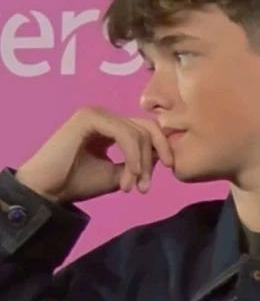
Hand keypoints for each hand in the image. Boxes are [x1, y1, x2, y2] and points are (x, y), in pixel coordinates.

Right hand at [15, 106, 172, 203]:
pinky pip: (124, 134)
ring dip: (141, 163)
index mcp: (113, 125)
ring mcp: (98, 113)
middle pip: (147, 128)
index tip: (168, 170)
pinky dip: (132, 155)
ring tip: (133, 186)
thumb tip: (163, 154)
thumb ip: (139, 162)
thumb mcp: (118, 174)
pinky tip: (129, 175)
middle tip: (145, 186)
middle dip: (154, 157)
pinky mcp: (90, 117)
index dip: (161, 147)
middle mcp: (107, 115)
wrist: (47, 191)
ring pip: (138, 132)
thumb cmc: (78, 182)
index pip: (147, 129)